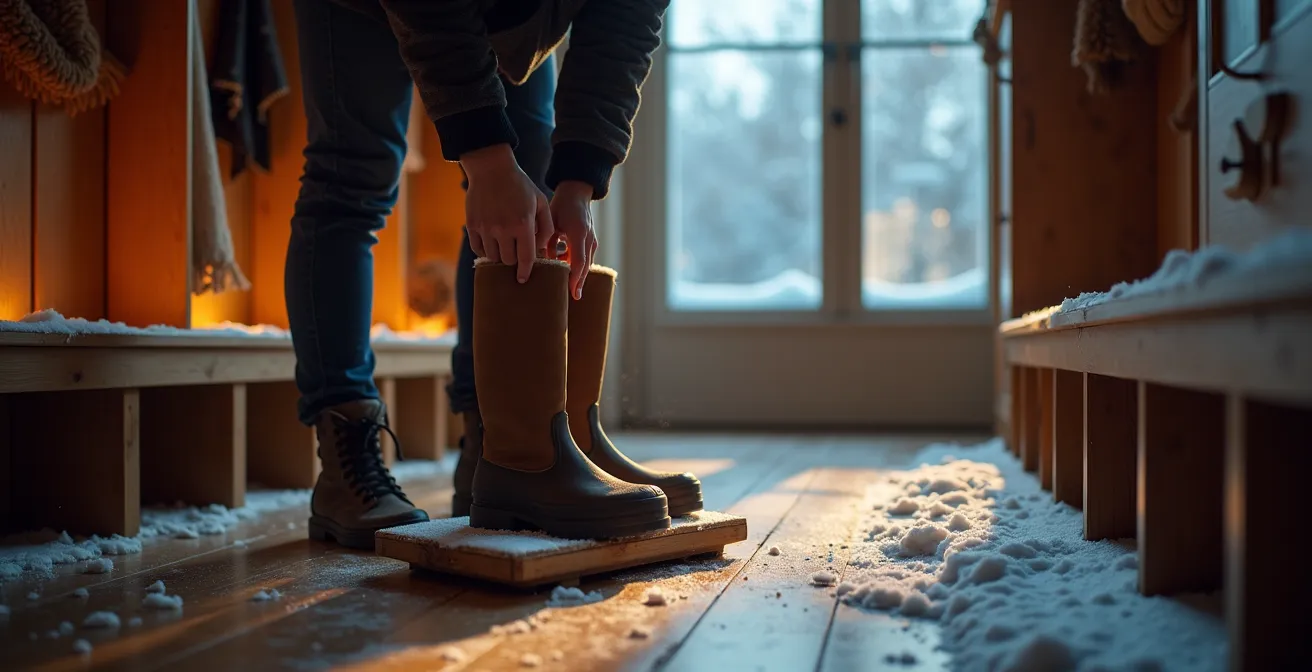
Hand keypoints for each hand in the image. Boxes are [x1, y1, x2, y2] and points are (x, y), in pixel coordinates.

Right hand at [462, 144, 553, 282]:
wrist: (491, 168)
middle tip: (516, 255)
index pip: (526, 259)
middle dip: (513, 261)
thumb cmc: (520, 185)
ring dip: (499, 256)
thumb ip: (546, 226)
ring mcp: (485, 228)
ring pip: (492, 257)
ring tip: (504, 248)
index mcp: (523, 225)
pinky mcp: (472, 225)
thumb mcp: (541, 201)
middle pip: (508, 261)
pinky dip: (484, 250)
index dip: (526, 272)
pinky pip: (477, 248)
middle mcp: (503, 229)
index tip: (524, 279)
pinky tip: (491, 243)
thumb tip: (543, 248)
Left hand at [547, 180, 597, 298]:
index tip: (571, 292)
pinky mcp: (590, 240)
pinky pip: (585, 257)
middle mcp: (588, 239)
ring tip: (571, 289)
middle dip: (579, 282)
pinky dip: (577, 266)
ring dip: (578, 275)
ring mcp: (592, 240)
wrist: (577, 193)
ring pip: (586, 263)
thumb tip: (538, 259)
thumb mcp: (551, 221)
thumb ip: (546, 240)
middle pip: (585, 266)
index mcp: (579, 233)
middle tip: (574, 297)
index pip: (578, 262)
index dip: (575, 278)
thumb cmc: (561, 205)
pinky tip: (567, 272)